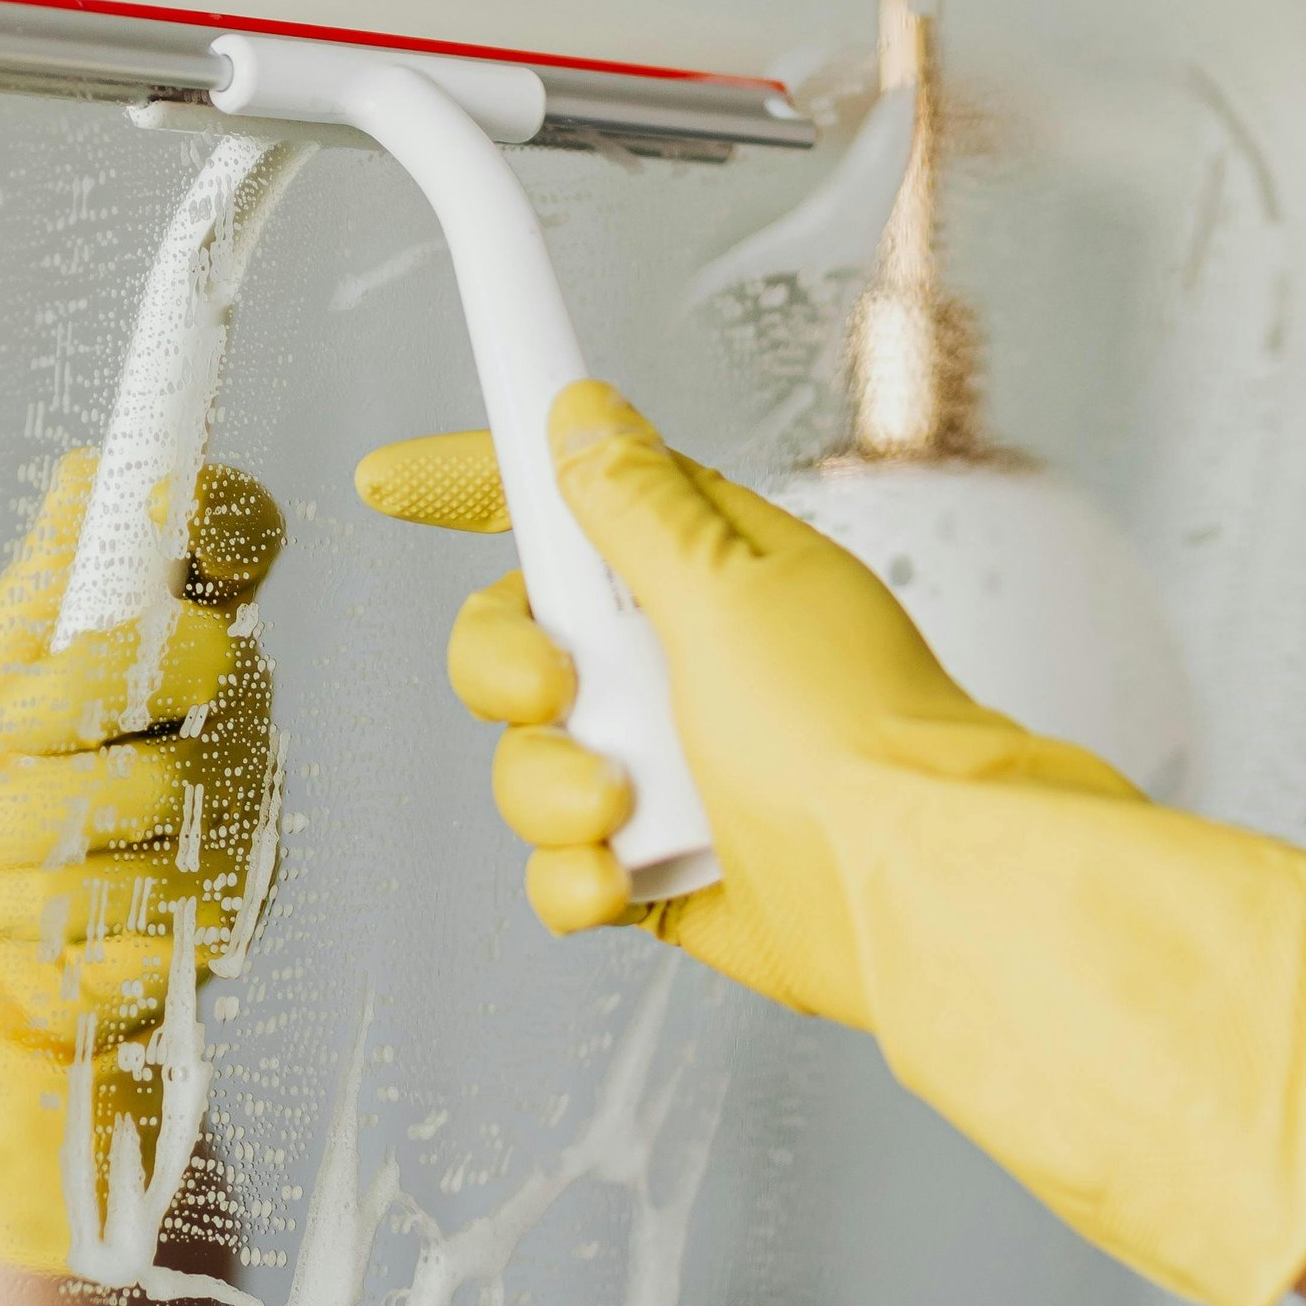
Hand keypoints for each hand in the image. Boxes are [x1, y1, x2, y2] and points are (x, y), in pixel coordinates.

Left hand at [0, 454, 280, 1273]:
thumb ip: (49, 581)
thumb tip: (92, 469)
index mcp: (174, 621)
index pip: (239, 535)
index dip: (217, 515)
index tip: (167, 526)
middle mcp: (229, 704)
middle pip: (201, 654)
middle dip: (78, 694)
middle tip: (1, 734)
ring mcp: (238, 808)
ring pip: (164, 785)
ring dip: (36, 822)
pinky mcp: (228, 908)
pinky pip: (153, 896)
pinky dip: (52, 907)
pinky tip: (13, 912)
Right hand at [356, 386, 1305, 1305]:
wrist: (910, 891)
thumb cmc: (850, 734)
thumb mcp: (726, 585)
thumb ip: (635, 505)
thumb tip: (583, 413)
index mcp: (700, 569)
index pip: (562, 503)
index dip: (471, 484)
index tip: (395, 482)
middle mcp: (680, 661)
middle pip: (515, 640)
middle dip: (507, 672)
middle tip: (558, 693)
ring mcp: (670, 766)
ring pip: (527, 763)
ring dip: (551, 790)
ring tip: (624, 810)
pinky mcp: (664, 865)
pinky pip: (563, 866)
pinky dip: (578, 878)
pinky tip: (624, 877)